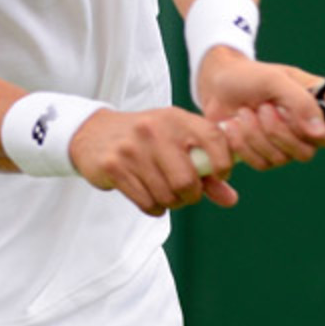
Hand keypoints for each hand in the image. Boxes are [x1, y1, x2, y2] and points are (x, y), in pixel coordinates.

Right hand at [69, 106, 238, 215]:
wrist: (94, 133)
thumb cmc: (146, 140)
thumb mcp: (176, 143)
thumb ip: (206, 170)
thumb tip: (231, 199)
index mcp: (176, 118)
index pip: (214, 138)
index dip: (223, 163)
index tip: (219, 175)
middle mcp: (155, 130)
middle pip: (187, 181)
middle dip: (191, 195)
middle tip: (185, 192)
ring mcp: (133, 148)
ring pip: (167, 195)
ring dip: (171, 202)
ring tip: (164, 191)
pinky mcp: (114, 167)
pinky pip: (147, 203)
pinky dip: (154, 207)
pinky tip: (148, 193)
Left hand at [195, 47, 324, 170]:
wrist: (218, 84)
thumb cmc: (250, 76)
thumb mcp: (274, 80)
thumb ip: (300, 102)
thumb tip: (319, 132)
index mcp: (317, 105)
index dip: (320, 136)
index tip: (296, 121)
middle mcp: (306, 129)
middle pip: (306, 152)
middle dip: (277, 130)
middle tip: (262, 107)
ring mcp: (285, 145)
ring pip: (280, 159)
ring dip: (256, 134)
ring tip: (244, 112)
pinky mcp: (264, 155)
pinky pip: (261, 164)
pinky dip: (243, 144)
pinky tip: (233, 125)